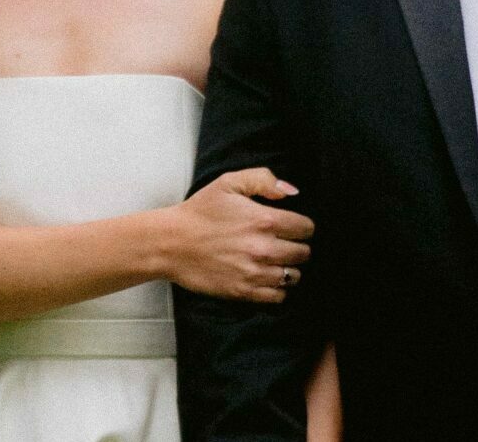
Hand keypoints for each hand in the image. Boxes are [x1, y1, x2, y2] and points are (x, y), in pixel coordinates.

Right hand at [163, 167, 313, 302]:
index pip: (306, 228)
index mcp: (265, 220)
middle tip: (284, 243)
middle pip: (304, 253)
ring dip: (289, 268)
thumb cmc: (199, 212)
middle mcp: (264, 248)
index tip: (291, 226)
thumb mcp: (229, 183)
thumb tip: (292, 192)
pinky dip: (278, 288)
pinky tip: (267, 277)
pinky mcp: (244, 291)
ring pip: (294, 276)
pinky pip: (278, 296)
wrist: (170, 243)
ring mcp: (254, 273)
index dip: (302, 226)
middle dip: (297, 247)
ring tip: (276, 261)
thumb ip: (264, 180)